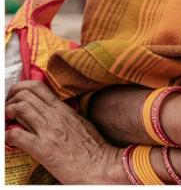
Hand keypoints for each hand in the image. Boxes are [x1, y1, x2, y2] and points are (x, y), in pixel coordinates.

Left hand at [5, 81, 124, 183]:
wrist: (100, 164)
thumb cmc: (93, 148)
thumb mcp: (80, 123)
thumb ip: (63, 116)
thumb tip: (48, 115)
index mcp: (63, 109)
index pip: (38, 87)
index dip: (20, 88)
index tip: (15, 97)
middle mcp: (55, 116)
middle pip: (25, 95)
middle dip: (10, 101)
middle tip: (7, 110)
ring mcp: (48, 130)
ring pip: (20, 108)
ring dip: (7, 113)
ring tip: (7, 121)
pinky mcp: (42, 148)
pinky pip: (16, 135)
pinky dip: (7, 136)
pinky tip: (8, 140)